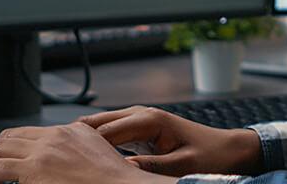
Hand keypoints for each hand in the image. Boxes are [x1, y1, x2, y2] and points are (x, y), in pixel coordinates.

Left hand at [0, 123, 174, 183]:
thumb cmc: (115, 182)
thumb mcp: (97, 155)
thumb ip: (76, 150)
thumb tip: (59, 164)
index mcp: (71, 132)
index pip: (29, 132)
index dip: (9, 145)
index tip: (1, 156)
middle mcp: (56, 136)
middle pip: (9, 137)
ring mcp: (44, 152)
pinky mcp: (35, 170)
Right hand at [81, 106, 264, 176]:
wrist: (227, 150)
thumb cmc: (210, 155)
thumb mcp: (182, 165)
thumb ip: (151, 167)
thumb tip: (121, 171)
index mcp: (149, 119)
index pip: (104, 131)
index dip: (82, 147)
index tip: (66, 162)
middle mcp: (140, 114)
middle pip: (95, 125)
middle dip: (76, 141)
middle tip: (59, 160)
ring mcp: (138, 120)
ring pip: (99, 128)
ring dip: (84, 142)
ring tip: (67, 161)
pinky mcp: (139, 130)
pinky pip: (109, 135)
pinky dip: (96, 145)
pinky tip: (86, 161)